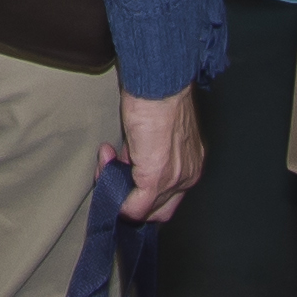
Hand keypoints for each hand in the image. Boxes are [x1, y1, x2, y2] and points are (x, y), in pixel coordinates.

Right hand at [111, 86, 202, 223]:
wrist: (159, 85)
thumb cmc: (157, 96)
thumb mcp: (152, 130)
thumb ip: (144, 152)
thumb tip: (126, 163)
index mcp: (191, 162)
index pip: (169, 195)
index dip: (143, 189)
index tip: (122, 169)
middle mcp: (188, 176)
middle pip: (159, 210)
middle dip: (131, 199)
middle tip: (111, 173)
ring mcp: (173, 181)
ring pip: (145, 211)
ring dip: (118, 191)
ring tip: (107, 158)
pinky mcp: (156, 181)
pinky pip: (134, 209)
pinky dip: (118, 202)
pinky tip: (106, 172)